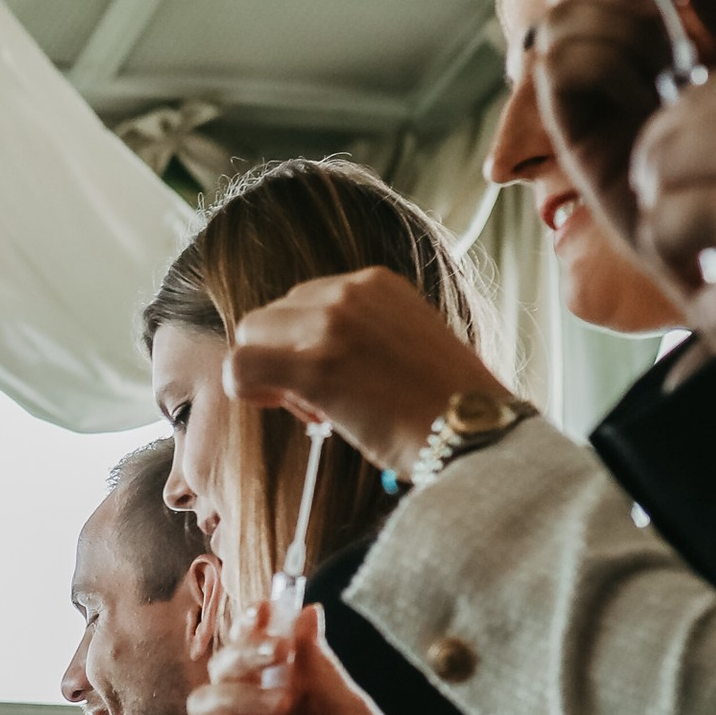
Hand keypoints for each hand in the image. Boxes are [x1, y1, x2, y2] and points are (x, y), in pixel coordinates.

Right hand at [186, 607, 444, 714]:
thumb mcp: (348, 701)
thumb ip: (318, 662)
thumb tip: (306, 611)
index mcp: (282, 687)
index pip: (248, 649)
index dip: (248, 627)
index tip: (265, 610)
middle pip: (218, 672)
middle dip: (240, 655)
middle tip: (276, 652)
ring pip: (202, 708)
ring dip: (234, 694)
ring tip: (278, 702)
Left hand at [221, 268, 503, 474]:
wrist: (475, 431)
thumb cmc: (447, 405)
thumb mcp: (406, 343)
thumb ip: (361, 335)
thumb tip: (314, 358)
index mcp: (375, 282)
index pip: (304, 300)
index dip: (305, 344)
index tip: (334, 380)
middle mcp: (349, 291)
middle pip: (271, 315)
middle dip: (283, 357)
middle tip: (320, 400)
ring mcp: (330, 324)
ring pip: (250, 335)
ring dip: (269, 374)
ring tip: (315, 408)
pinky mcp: (314, 366)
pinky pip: (240, 367)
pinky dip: (247, 391)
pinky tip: (283, 408)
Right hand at [532, 0, 715, 300]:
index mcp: (655, 20)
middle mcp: (614, 54)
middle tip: (664, 17)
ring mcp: (591, 96)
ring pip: (556, 21)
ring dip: (613, 26)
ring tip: (661, 64)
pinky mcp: (576, 138)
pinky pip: (557, 70)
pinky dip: (599, 62)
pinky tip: (640, 90)